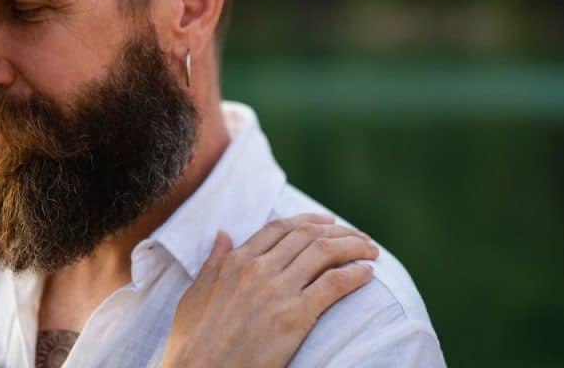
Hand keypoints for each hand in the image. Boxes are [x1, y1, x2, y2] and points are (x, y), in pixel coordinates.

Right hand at [161, 214, 377, 367]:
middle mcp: (257, 269)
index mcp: (235, 262)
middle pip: (307, 235)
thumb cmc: (192, 343)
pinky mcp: (295, 316)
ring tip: (370, 250)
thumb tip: (223, 234)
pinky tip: (367, 274)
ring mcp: (277, 291)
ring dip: (353, 247)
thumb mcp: (195, 295)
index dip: (308, 221)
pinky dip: (355, 274)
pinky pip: (334, 284)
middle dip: (338, 231)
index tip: (328, 222)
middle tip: (358, 237)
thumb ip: (212, 263)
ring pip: (324, 253)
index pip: (279, 228)